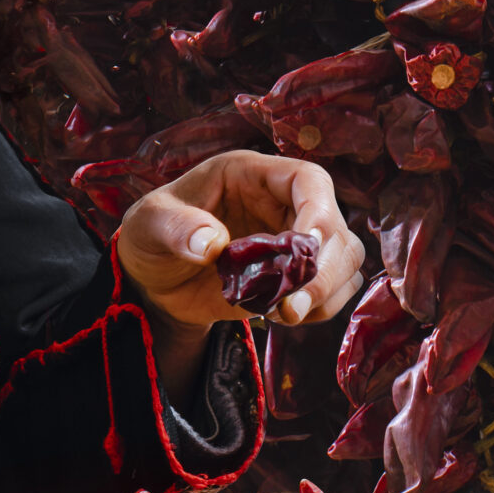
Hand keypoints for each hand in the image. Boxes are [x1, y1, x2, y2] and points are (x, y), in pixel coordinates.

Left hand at [115, 151, 367, 331]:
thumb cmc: (152, 236)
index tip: (305, 247)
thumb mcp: (149, 223)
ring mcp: (294, 243)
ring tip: (283, 314)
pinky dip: (318, 309)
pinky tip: (281, 316)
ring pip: (344, 261)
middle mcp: (283, 204)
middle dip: (322, 269)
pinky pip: (332, 291)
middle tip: (291, 305)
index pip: (309, 180)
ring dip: (325, 292)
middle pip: (335, 228)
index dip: (319, 210)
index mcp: (253, 175)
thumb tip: (212, 243)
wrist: (153, 281)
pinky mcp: (295, 278)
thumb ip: (176, 227)